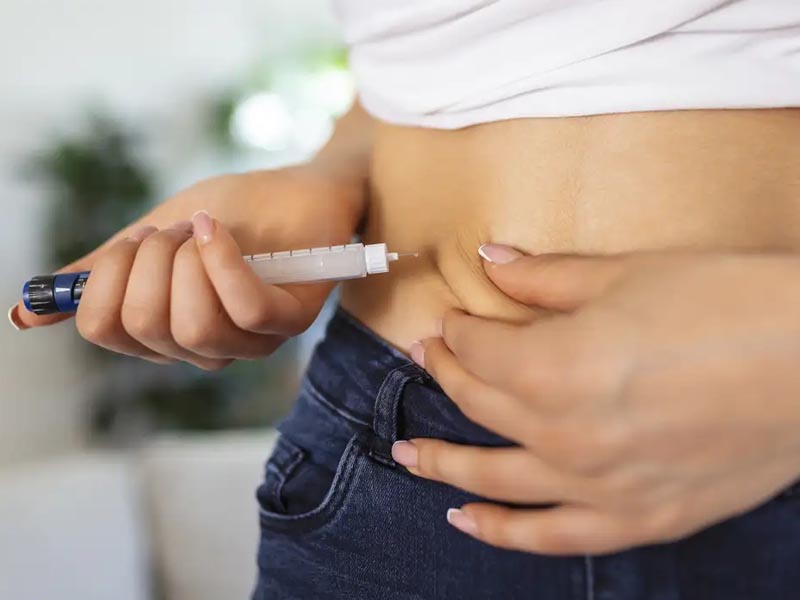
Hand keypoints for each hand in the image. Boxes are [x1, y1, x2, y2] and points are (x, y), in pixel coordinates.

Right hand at [10, 166, 363, 369]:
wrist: (298, 186)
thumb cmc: (231, 212)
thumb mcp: (151, 237)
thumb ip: (100, 274)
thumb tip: (24, 312)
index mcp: (164, 332)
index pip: (104, 329)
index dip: (106, 277)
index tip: (132, 241)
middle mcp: (205, 349)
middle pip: (144, 327)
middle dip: (148, 260)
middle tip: (173, 232)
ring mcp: (250, 341)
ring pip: (192, 327)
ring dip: (187, 260)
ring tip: (202, 229)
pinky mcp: (289, 321)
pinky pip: (242, 310)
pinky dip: (221, 260)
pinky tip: (216, 230)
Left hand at [392, 245, 799, 554]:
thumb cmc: (728, 304)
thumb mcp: (627, 275)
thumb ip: (546, 277)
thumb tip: (492, 260)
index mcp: (552, 366)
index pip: (478, 348)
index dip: (457, 329)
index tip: (451, 319)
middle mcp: (562, 433)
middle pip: (478, 402)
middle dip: (446, 374)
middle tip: (427, 357)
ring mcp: (597, 485)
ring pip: (494, 477)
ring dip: (442, 461)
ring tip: (406, 453)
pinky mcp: (638, 519)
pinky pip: (551, 537)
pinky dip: (502, 531)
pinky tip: (465, 519)